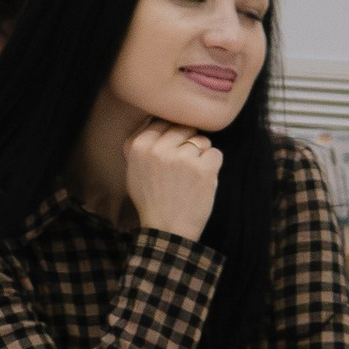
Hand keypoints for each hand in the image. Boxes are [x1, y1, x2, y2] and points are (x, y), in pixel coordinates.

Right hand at [124, 122, 221, 241]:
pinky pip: (215, 154)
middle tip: (182, 168)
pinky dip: (212, 167)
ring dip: (201, 155)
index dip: (172, 136)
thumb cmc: (151, 200)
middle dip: (187, 144)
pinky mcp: (203, 169)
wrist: (167, 229)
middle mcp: (158, 148)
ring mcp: (182, 158)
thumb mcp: (133, 170)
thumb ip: (142, 144)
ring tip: (190, 177)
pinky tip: (201, 182)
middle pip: (184, 128)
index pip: (163, 122)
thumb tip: (157, 118)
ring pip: (201, 140)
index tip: (172, 152)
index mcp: (139, 146)